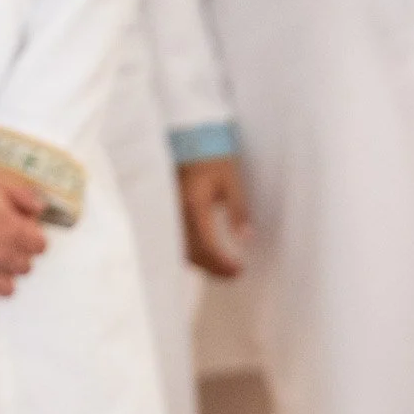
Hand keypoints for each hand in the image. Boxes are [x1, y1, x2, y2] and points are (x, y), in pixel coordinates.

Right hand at [0, 166, 47, 306]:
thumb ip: (21, 194)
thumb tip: (38, 208)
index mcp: (14, 232)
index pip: (41, 247)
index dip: (30, 237)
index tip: (19, 229)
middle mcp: (2, 257)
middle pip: (25, 267)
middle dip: (16, 254)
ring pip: (7, 288)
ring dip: (1, 276)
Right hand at [179, 153, 250, 276]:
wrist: (189, 138)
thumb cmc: (213, 156)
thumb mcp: (232, 179)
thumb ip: (238, 209)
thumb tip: (246, 239)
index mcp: (194, 205)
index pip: (206, 246)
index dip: (222, 264)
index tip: (239, 271)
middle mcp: (177, 212)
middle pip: (192, 253)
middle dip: (213, 268)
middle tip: (235, 274)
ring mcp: (169, 212)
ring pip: (181, 249)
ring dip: (202, 263)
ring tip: (224, 268)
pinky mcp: (168, 211)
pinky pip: (176, 239)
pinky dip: (192, 253)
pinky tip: (207, 255)